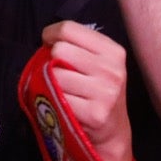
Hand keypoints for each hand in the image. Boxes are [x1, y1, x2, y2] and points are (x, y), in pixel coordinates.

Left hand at [41, 22, 131, 160]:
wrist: (112, 131)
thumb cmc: (98, 92)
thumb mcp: (98, 63)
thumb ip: (77, 46)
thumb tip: (47, 39)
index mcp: (113, 51)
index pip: (69, 28)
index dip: (51, 34)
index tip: (48, 42)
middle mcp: (112, 70)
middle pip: (60, 50)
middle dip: (52, 59)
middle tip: (59, 72)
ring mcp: (105, 92)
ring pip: (55, 74)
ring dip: (52, 82)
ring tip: (64, 91)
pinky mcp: (94, 113)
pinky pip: (57, 97)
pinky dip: (53, 100)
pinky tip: (65, 104)